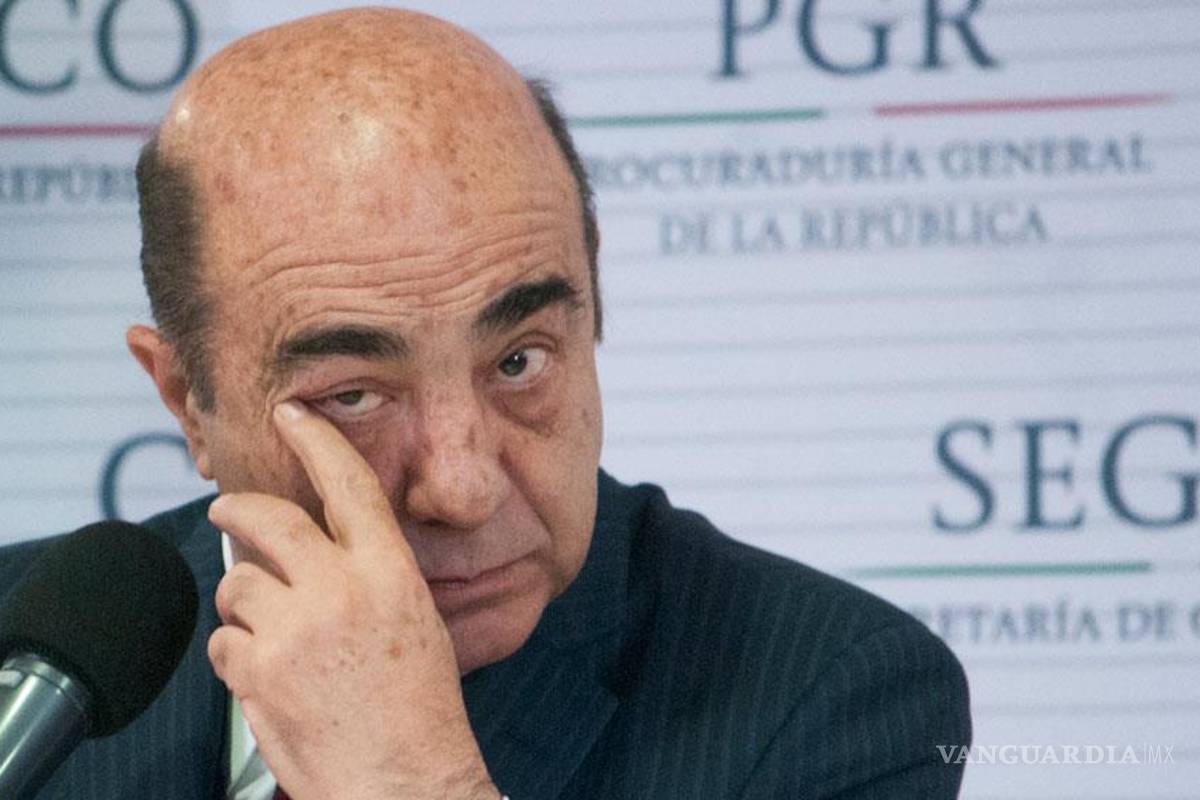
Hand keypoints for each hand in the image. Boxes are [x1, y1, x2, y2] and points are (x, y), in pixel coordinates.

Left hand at [207, 401, 500, 799]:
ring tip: (276, 638)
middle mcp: (341, 590)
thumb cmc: (419, 711)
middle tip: (227, 509)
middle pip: (268, 519)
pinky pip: (224, 641)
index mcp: (390, 573)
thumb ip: (369, 577)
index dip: (315, 440)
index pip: (348, 484)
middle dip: (237, 508)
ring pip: (238, 584)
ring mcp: (295, 629)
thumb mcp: (416, 622)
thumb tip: (317, 550)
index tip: (291, 415)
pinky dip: (238, 655)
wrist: (403, 780)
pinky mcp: (258, 671)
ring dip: (246, 604)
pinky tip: (270, 677)